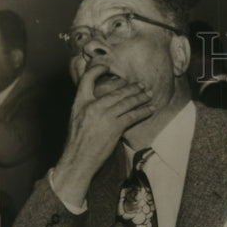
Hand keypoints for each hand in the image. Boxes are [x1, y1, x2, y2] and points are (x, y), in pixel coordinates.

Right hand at [51, 64, 153, 205]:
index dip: (97, 70)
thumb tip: (99, 103)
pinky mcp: (115, 127)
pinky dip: (144, 111)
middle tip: (142, 85)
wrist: (78, 159)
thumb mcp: (75, 119)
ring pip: (127, 102)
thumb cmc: (77, 142)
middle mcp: (92, 106)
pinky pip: (133, 116)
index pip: (87, 79)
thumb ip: (86, 108)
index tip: (107, 67)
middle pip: (115, 91)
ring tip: (149, 94)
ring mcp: (104, 116)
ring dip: (141, 97)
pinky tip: (150, 109)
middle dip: (131, 88)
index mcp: (79, 102)